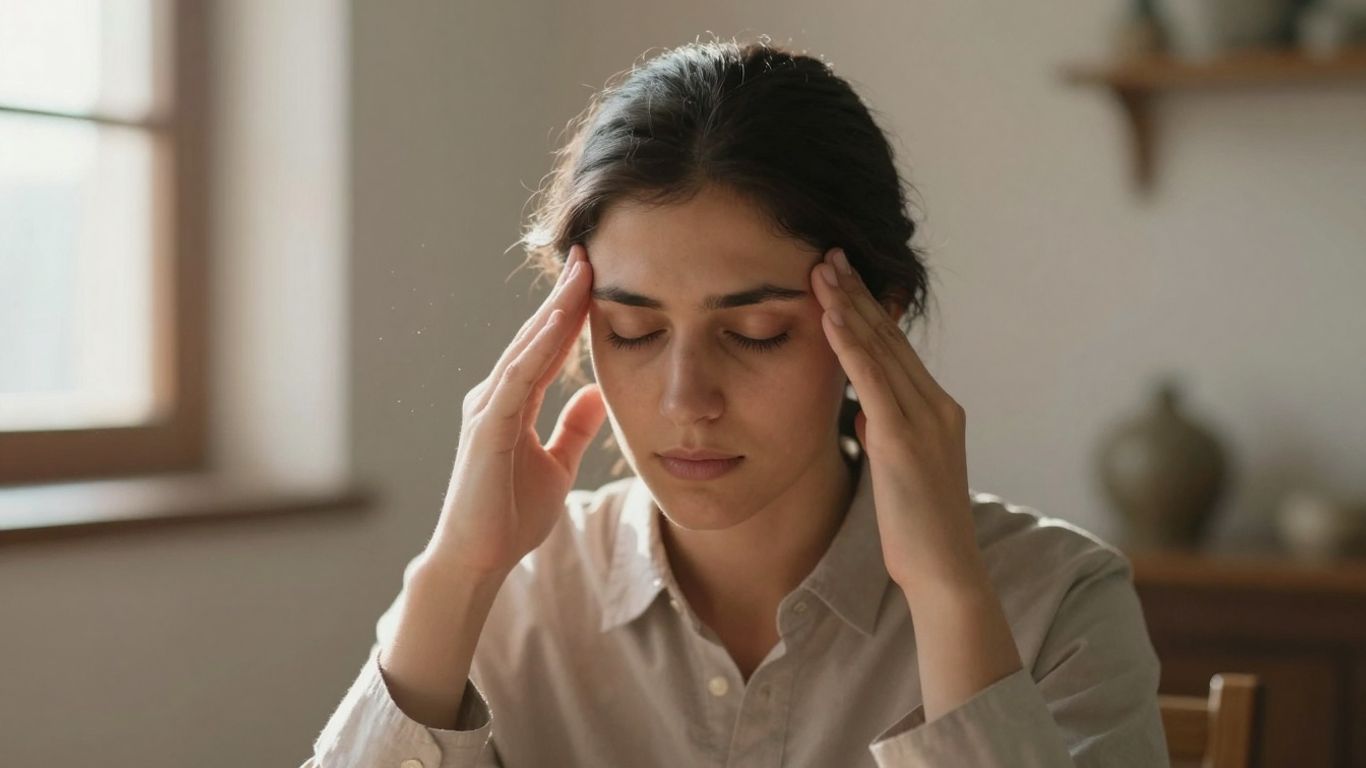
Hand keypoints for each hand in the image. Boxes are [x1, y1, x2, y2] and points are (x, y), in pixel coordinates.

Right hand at [427, 243, 606, 578]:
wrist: (478, 559)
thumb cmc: (509, 516)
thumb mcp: (556, 465)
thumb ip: (573, 430)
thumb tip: (598, 395)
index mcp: (512, 403)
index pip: (547, 347)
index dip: (570, 311)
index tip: (595, 275)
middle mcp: (495, 397)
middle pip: (534, 336)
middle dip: (562, 296)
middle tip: (587, 253)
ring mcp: (487, 410)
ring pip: (525, 350)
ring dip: (553, 312)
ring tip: (579, 275)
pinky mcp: (487, 429)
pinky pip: (517, 382)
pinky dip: (537, 351)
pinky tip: (559, 325)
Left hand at [810, 247, 981, 592]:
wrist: (945, 572)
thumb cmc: (918, 530)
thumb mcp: (900, 469)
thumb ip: (887, 432)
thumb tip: (867, 409)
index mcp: (938, 411)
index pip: (896, 349)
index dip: (869, 310)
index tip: (843, 278)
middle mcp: (937, 405)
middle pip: (890, 337)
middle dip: (857, 293)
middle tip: (828, 254)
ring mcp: (925, 419)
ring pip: (881, 350)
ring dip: (849, 305)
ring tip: (822, 269)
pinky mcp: (904, 439)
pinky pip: (872, 380)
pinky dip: (850, 344)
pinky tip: (830, 316)